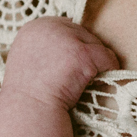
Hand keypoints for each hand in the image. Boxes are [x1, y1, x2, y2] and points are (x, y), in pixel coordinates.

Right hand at [0, 16, 118, 108]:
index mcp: (33, 28)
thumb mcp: (27, 60)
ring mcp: (66, 39)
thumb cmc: (28, 93)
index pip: (65, 26)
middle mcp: (49, 27)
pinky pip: (107, 58)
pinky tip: (100, 84)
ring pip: (96, 45)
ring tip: (86, 82)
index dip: (73, 44)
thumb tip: (68, 46)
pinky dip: (109, 71)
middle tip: (81, 75)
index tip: (72, 63)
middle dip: (86, 53)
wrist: (29, 110)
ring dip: (96, 63)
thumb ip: (44, 47)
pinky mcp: (82, 54)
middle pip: (82, 33)